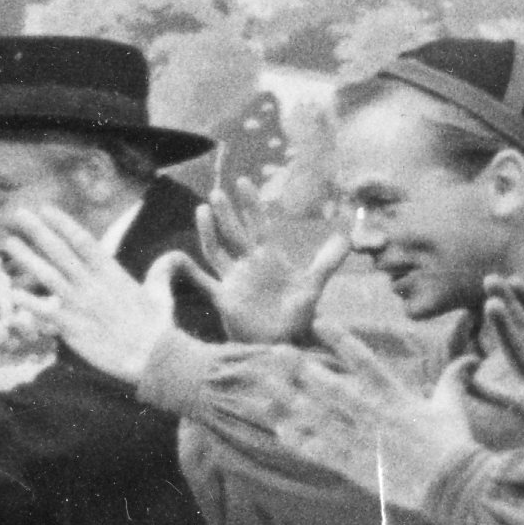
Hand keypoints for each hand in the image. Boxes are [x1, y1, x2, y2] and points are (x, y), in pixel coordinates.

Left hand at [0, 204, 177, 384]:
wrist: (154, 357)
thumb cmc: (159, 328)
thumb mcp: (162, 294)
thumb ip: (161, 271)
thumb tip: (173, 255)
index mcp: (111, 273)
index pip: (82, 241)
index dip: (63, 223)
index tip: (46, 209)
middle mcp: (92, 284)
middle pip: (59, 251)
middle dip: (38, 231)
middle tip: (19, 215)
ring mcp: (80, 305)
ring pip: (47, 275)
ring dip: (26, 258)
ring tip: (9, 243)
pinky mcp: (72, 328)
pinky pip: (45, 311)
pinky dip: (28, 302)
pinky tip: (12, 292)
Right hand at [192, 179, 351, 346]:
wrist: (284, 342)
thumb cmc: (298, 314)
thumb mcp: (313, 285)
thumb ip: (327, 261)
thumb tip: (348, 237)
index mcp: (268, 256)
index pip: (258, 224)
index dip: (251, 204)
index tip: (243, 182)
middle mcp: (248, 264)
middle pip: (234, 232)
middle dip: (227, 213)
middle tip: (219, 192)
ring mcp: (233, 279)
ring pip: (217, 250)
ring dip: (209, 231)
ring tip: (203, 209)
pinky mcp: (224, 298)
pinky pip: (203, 282)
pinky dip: (188, 272)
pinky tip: (175, 259)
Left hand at [222, 333, 474, 507]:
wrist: (451, 485)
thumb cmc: (453, 443)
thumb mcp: (451, 406)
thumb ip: (453, 379)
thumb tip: (471, 358)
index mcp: (392, 393)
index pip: (362, 357)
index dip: (338, 337)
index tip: (319, 322)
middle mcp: (369, 411)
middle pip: (326, 384)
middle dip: (300, 367)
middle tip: (276, 350)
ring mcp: (357, 438)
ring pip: (314, 414)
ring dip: (286, 399)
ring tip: (264, 384)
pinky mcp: (352, 463)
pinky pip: (317, 449)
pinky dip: (297, 439)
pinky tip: (277, 429)